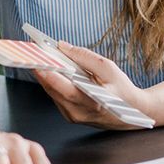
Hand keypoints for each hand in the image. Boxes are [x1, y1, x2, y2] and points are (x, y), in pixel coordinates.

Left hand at [35, 40, 155, 129]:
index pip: (63, 87)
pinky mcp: (70, 116)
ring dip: (45, 74)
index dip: (47, 72)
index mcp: (91, 102)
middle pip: (52, 89)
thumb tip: (62, 46)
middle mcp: (78, 112)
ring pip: (52, 93)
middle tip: (32, 51)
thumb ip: (85, 57)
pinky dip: (52, 82)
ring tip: (39, 56)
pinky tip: (50, 68)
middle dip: (41, 68)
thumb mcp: (109, 68)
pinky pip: (56, 96)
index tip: (36, 57)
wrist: (132, 111)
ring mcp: (73, 116)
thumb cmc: (122, 89)